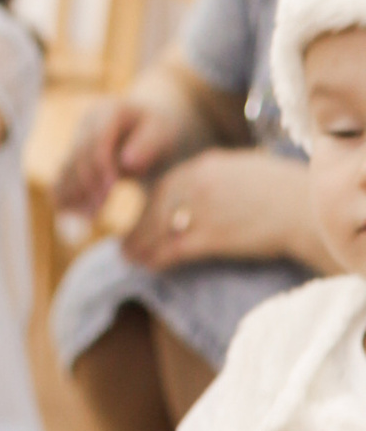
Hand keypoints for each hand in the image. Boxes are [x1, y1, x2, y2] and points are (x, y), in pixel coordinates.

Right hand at [55, 80, 200, 218]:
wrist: (155, 132)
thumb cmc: (164, 133)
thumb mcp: (163, 134)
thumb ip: (148, 145)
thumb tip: (127, 161)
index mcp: (109, 112)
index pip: (96, 141)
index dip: (100, 166)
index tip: (111, 191)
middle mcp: (86, 124)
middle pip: (77, 157)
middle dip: (87, 185)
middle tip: (98, 212)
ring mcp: (76, 141)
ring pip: (66, 170)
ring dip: (75, 195)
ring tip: (90, 219)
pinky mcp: (73, 159)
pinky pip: (63, 180)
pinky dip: (69, 199)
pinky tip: (82, 216)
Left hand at [132, 147, 309, 270]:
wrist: (305, 206)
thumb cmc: (282, 189)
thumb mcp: (244, 167)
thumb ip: (217, 174)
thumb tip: (198, 186)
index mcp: (206, 164)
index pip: (166, 185)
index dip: (150, 206)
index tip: (140, 219)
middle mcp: (198, 184)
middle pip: (156, 207)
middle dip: (139, 228)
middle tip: (126, 244)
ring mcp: (203, 210)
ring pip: (158, 229)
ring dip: (140, 246)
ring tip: (130, 258)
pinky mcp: (211, 237)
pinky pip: (173, 248)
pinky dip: (156, 258)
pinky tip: (147, 266)